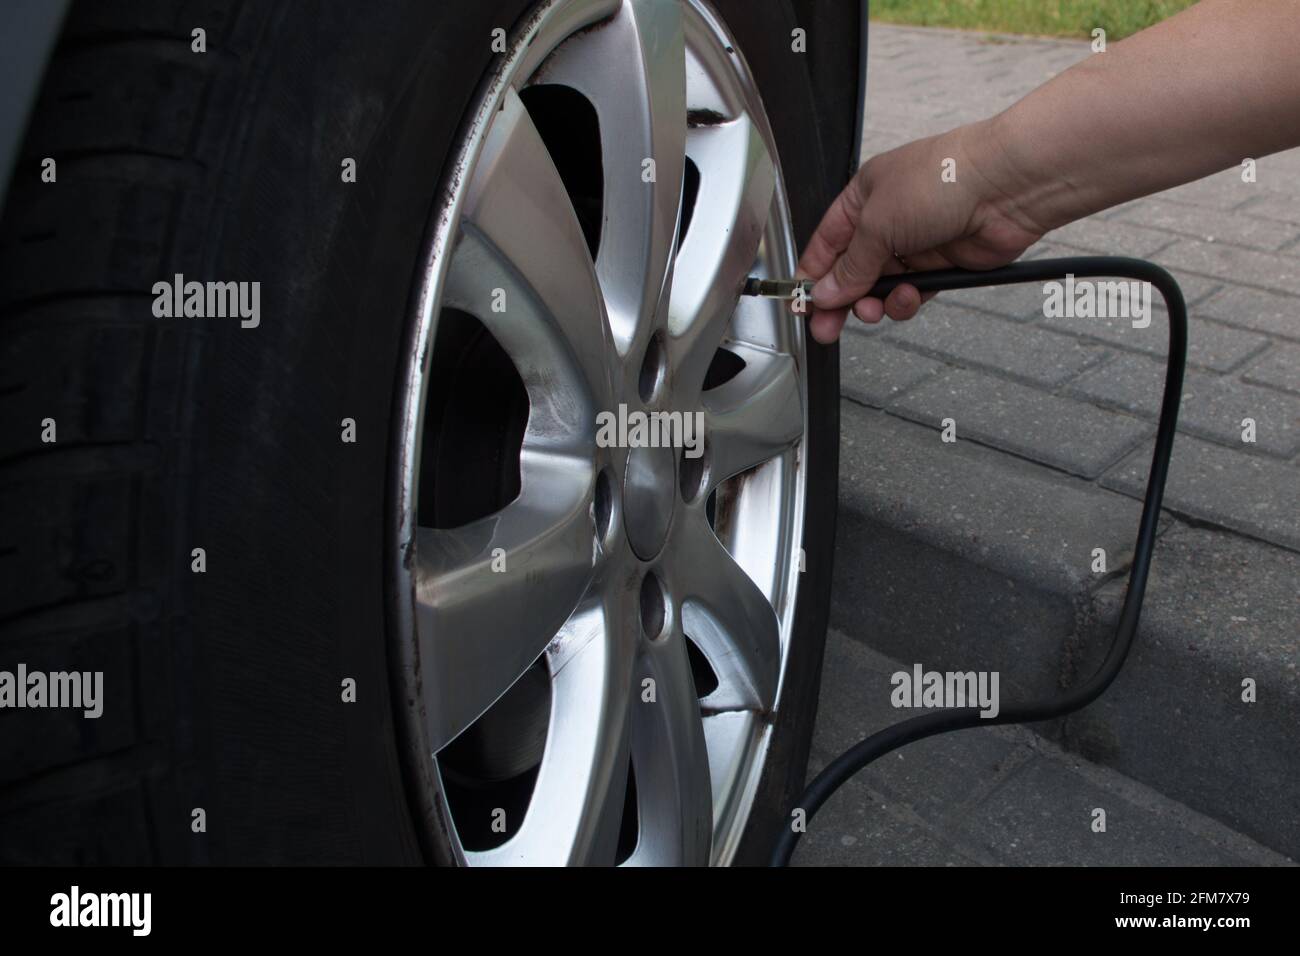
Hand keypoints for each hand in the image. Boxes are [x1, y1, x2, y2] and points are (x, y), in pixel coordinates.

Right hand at [798, 118, 1044, 343]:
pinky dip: (907, 301)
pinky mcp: (942, 264)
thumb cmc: (941, 180)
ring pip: (881, 287)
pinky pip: (913, 293)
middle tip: (827, 329)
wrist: (1005, 185)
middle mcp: (887, 219)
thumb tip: (827, 292)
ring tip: (876, 308)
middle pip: (852, 271)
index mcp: (863, 197)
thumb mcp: (877, 223)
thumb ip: (850, 266)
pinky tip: (910, 297)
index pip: (826, 243)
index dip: (813, 275)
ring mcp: (915, 242)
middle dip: (840, 301)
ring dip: (876, 303)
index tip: (803, 304)